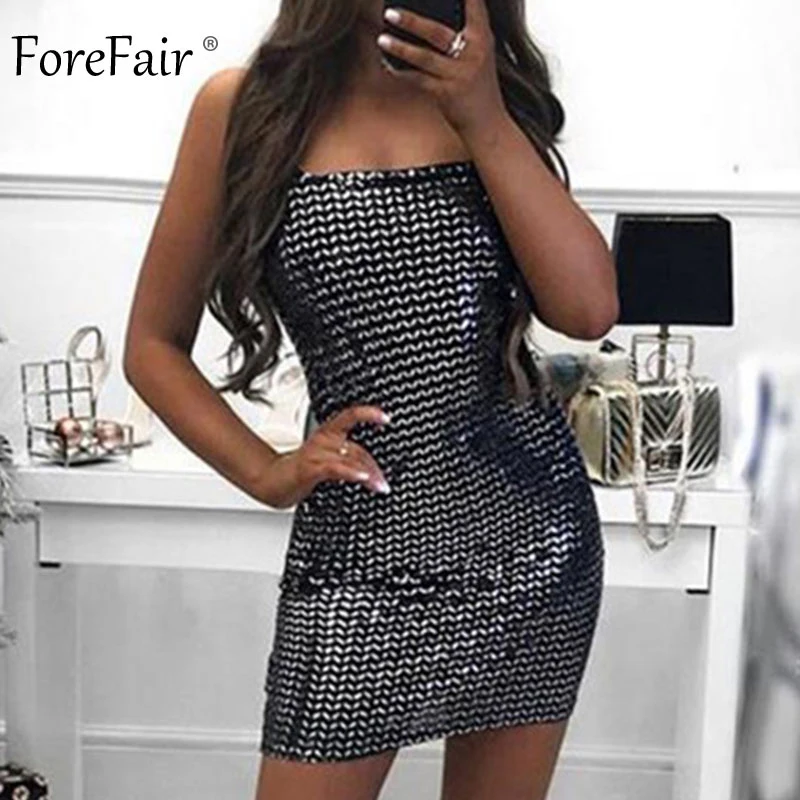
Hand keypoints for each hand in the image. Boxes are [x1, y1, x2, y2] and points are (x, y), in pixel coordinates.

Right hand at [253, 404, 390, 508]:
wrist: (272, 481)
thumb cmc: (300, 471)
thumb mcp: (325, 459)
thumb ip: (345, 458)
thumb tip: (371, 469)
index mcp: (327, 433)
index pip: (350, 415)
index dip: (369, 413)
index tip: (387, 417)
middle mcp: (324, 439)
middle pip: (358, 449)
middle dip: (375, 467)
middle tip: (384, 482)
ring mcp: (317, 452)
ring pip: (351, 458)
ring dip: (369, 473)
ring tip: (380, 486)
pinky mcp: (311, 467)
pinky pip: (336, 468)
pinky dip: (351, 472)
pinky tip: (362, 477)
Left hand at [377, 0, 505, 135]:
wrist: (488, 125)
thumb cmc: (479, 89)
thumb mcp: (479, 57)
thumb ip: (463, 38)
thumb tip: (427, 23)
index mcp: (482, 39)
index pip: (474, 6)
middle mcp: (472, 54)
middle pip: (436, 32)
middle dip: (411, 22)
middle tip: (389, 12)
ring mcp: (459, 75)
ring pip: (424, 57)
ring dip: (400, 48)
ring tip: (381, 39)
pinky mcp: (447, 94)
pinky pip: (419, 80)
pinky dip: (402, 74)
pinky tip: (388, 67)